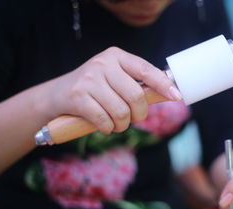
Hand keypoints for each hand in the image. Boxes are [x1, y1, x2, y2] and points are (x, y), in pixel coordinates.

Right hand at [50, 47, 180, 133]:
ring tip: (117, 123)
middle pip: (136, 97)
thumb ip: (135, 83)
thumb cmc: (94, 89)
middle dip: (139, 115)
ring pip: (121, 112)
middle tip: (134, 119)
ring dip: (122, 125)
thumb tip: (168, 92)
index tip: (176, 96)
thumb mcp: (113, 78)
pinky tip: (104, 126)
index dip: (163, 85)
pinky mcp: (78, 97)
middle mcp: (103, 64)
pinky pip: (104, 120)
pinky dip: (108, 128)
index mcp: (116, 56)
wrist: (56, 95)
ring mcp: (89, 80)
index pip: (146, 70)